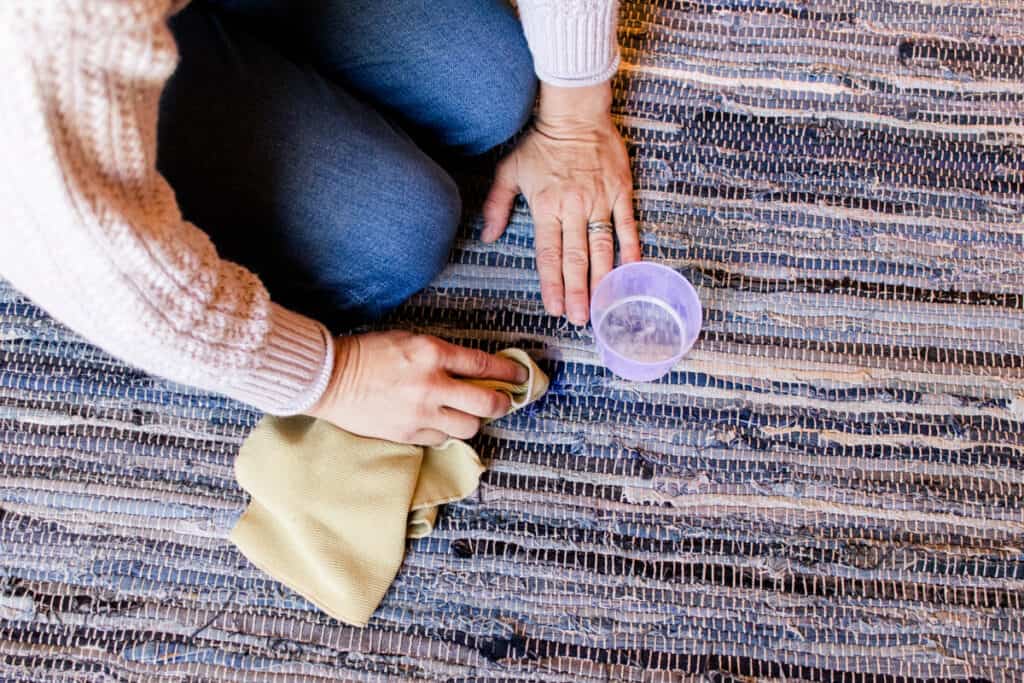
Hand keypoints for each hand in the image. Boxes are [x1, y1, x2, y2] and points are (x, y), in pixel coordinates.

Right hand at [307, 331, 527, 445]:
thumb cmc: (370, 353)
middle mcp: (432, 384)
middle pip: (486, 403)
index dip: (509, 373)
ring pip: (469, 427)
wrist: (331, 377)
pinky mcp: (408, 434)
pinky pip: (442, 438)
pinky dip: (446, 430)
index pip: (485, 365)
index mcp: (433, 353)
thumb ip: (443, 356)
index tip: (520, 376)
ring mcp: (420, 413)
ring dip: (473, 420)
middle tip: (503, 400)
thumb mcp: (411, 340)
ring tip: (467, 412)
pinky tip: (439, 421)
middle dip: (501, 402)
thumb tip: (474, 371)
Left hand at [482, 81, 641, 324]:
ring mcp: (600, 201)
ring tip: (605, 306)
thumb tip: (488, 236)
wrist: (576, 112)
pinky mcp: (621, 192)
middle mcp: (574, 208)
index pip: (549, 254)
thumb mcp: (509, 171)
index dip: (552, 284)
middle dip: (578, 292)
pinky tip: (632, 272)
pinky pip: (627, 225)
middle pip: (576, 258)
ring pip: (603, 248)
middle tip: (581, 319)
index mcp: (546, 207)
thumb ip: (497, 206)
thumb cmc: (541, 142)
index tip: (555, 308)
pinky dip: (631, 249)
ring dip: (603, 279)